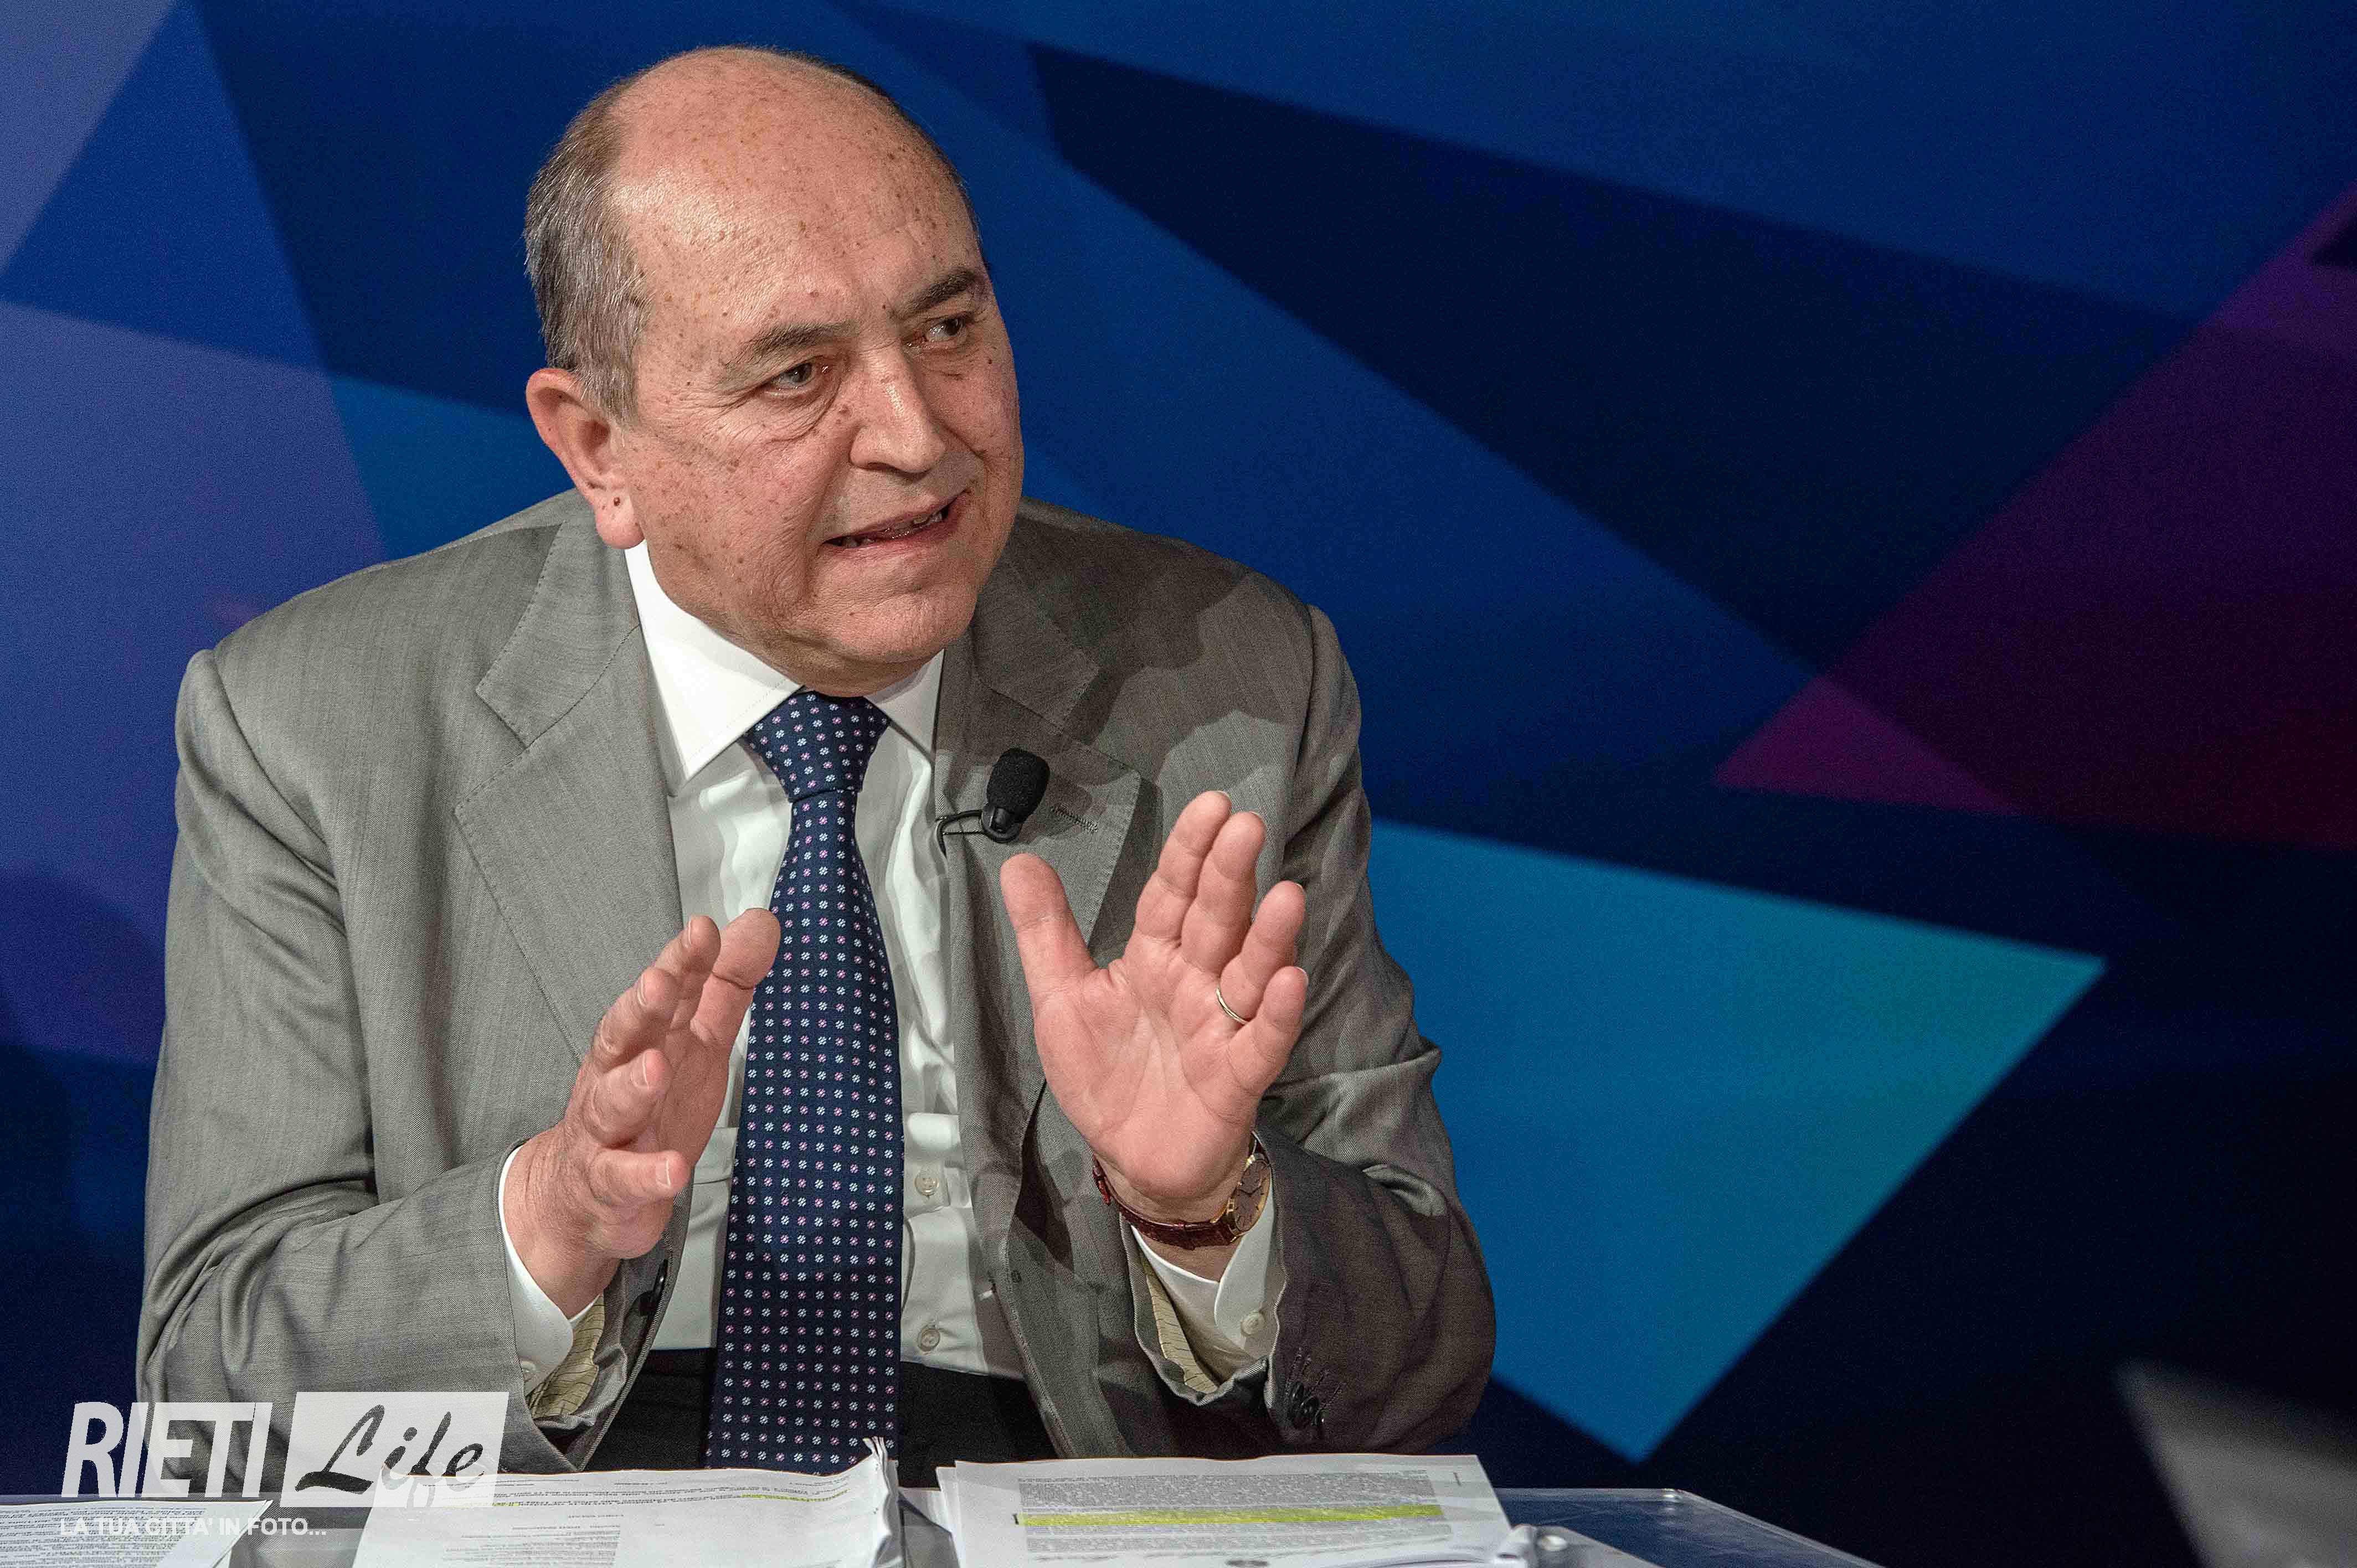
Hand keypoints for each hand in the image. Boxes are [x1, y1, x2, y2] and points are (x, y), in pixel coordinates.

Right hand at [503, 910, 780, 1315]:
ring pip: (612, 1104)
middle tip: (662, 982)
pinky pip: (622, 1178)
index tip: (704, 930)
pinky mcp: (607, 1183)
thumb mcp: (696, 1041)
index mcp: (644, 1037)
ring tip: (655, 1068)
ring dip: (633, 1085)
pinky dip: (645, 1174)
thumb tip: (762, 921)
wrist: (587, 1197)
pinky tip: (672, 1170)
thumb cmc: (648, 1107)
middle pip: (624, 1035)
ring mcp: (606, 1131)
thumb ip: (725, 986)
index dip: (682, 962)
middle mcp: (616, 1075)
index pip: (664, 992)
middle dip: (641, 1007)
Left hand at [1000, 791, 1307, 1259]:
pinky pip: (1261, 1043)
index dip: (1188, 852)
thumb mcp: (1061, 999)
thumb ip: (1046, 933)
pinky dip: (1278, 1015)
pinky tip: (1291, 983)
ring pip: (1251, 973)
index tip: (1212, 804)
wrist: (1133, 1159)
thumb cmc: (1106, 1074)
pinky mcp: (1236, 1078)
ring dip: (1269, 938)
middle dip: (1231, 875)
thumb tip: (1016, 860)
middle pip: (1216, 921)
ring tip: (1287, 896)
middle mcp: (1195, 982)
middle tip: (1248, 826)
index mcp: (1154, 958)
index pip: (1171, 894)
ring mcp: (1220, 1027)